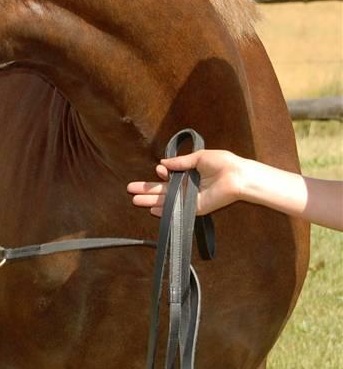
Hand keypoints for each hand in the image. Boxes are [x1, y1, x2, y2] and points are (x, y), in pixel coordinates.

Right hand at [127, 149, 244, 216]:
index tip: (159, 170)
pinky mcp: (196, 208)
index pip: (168, 175)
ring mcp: (190, 198)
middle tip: (130, 189)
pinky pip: (178, 210)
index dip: (161, 173)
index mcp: (189, 173)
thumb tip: (163, 162)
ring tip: (135, 200)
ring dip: (150, 200)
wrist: (237, 176)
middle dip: (146, 189)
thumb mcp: (198, 157)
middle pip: (162, 189)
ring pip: (166, 200)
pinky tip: (152, 210)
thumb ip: (180, 162)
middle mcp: (188, 187)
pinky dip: (165, 211)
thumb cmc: (223, 163)